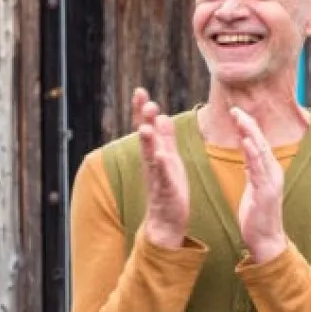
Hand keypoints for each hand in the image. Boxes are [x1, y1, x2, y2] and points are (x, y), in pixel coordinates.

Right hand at [132, 88, 188, 247]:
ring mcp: (157, 176)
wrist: (168, 220)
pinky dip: (160, 166)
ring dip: (148, 141)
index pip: (147, 127)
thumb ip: (166, 139)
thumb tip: (162, 117)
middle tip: (146, 102)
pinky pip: (161, 177)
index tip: (140, 91)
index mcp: (155, 153)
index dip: (143, 110)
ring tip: (146, 127)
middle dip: (144, 119)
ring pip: (150, 155)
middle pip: (145, 137)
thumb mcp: (170, 159)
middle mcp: (152, 162)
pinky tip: (160, 155)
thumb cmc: (169, 189)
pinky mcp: (165, 190)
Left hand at [229, 106, 287, 263]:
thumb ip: (252, 168)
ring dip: (250, 134)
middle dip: (248, 124)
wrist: (266, 240)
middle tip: (235, 109)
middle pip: (260, 142)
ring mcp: (271, 182)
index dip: (248, 126)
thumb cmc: (258, 215)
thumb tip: (247, 149)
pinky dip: (253, 154)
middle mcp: (273, 172)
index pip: (258, 142)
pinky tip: (246, 142)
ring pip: (260, 152)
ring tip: (240, 119)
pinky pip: (258, 169)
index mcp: (269, 170)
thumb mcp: (253, 186)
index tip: (235, 112)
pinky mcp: (266, 192)